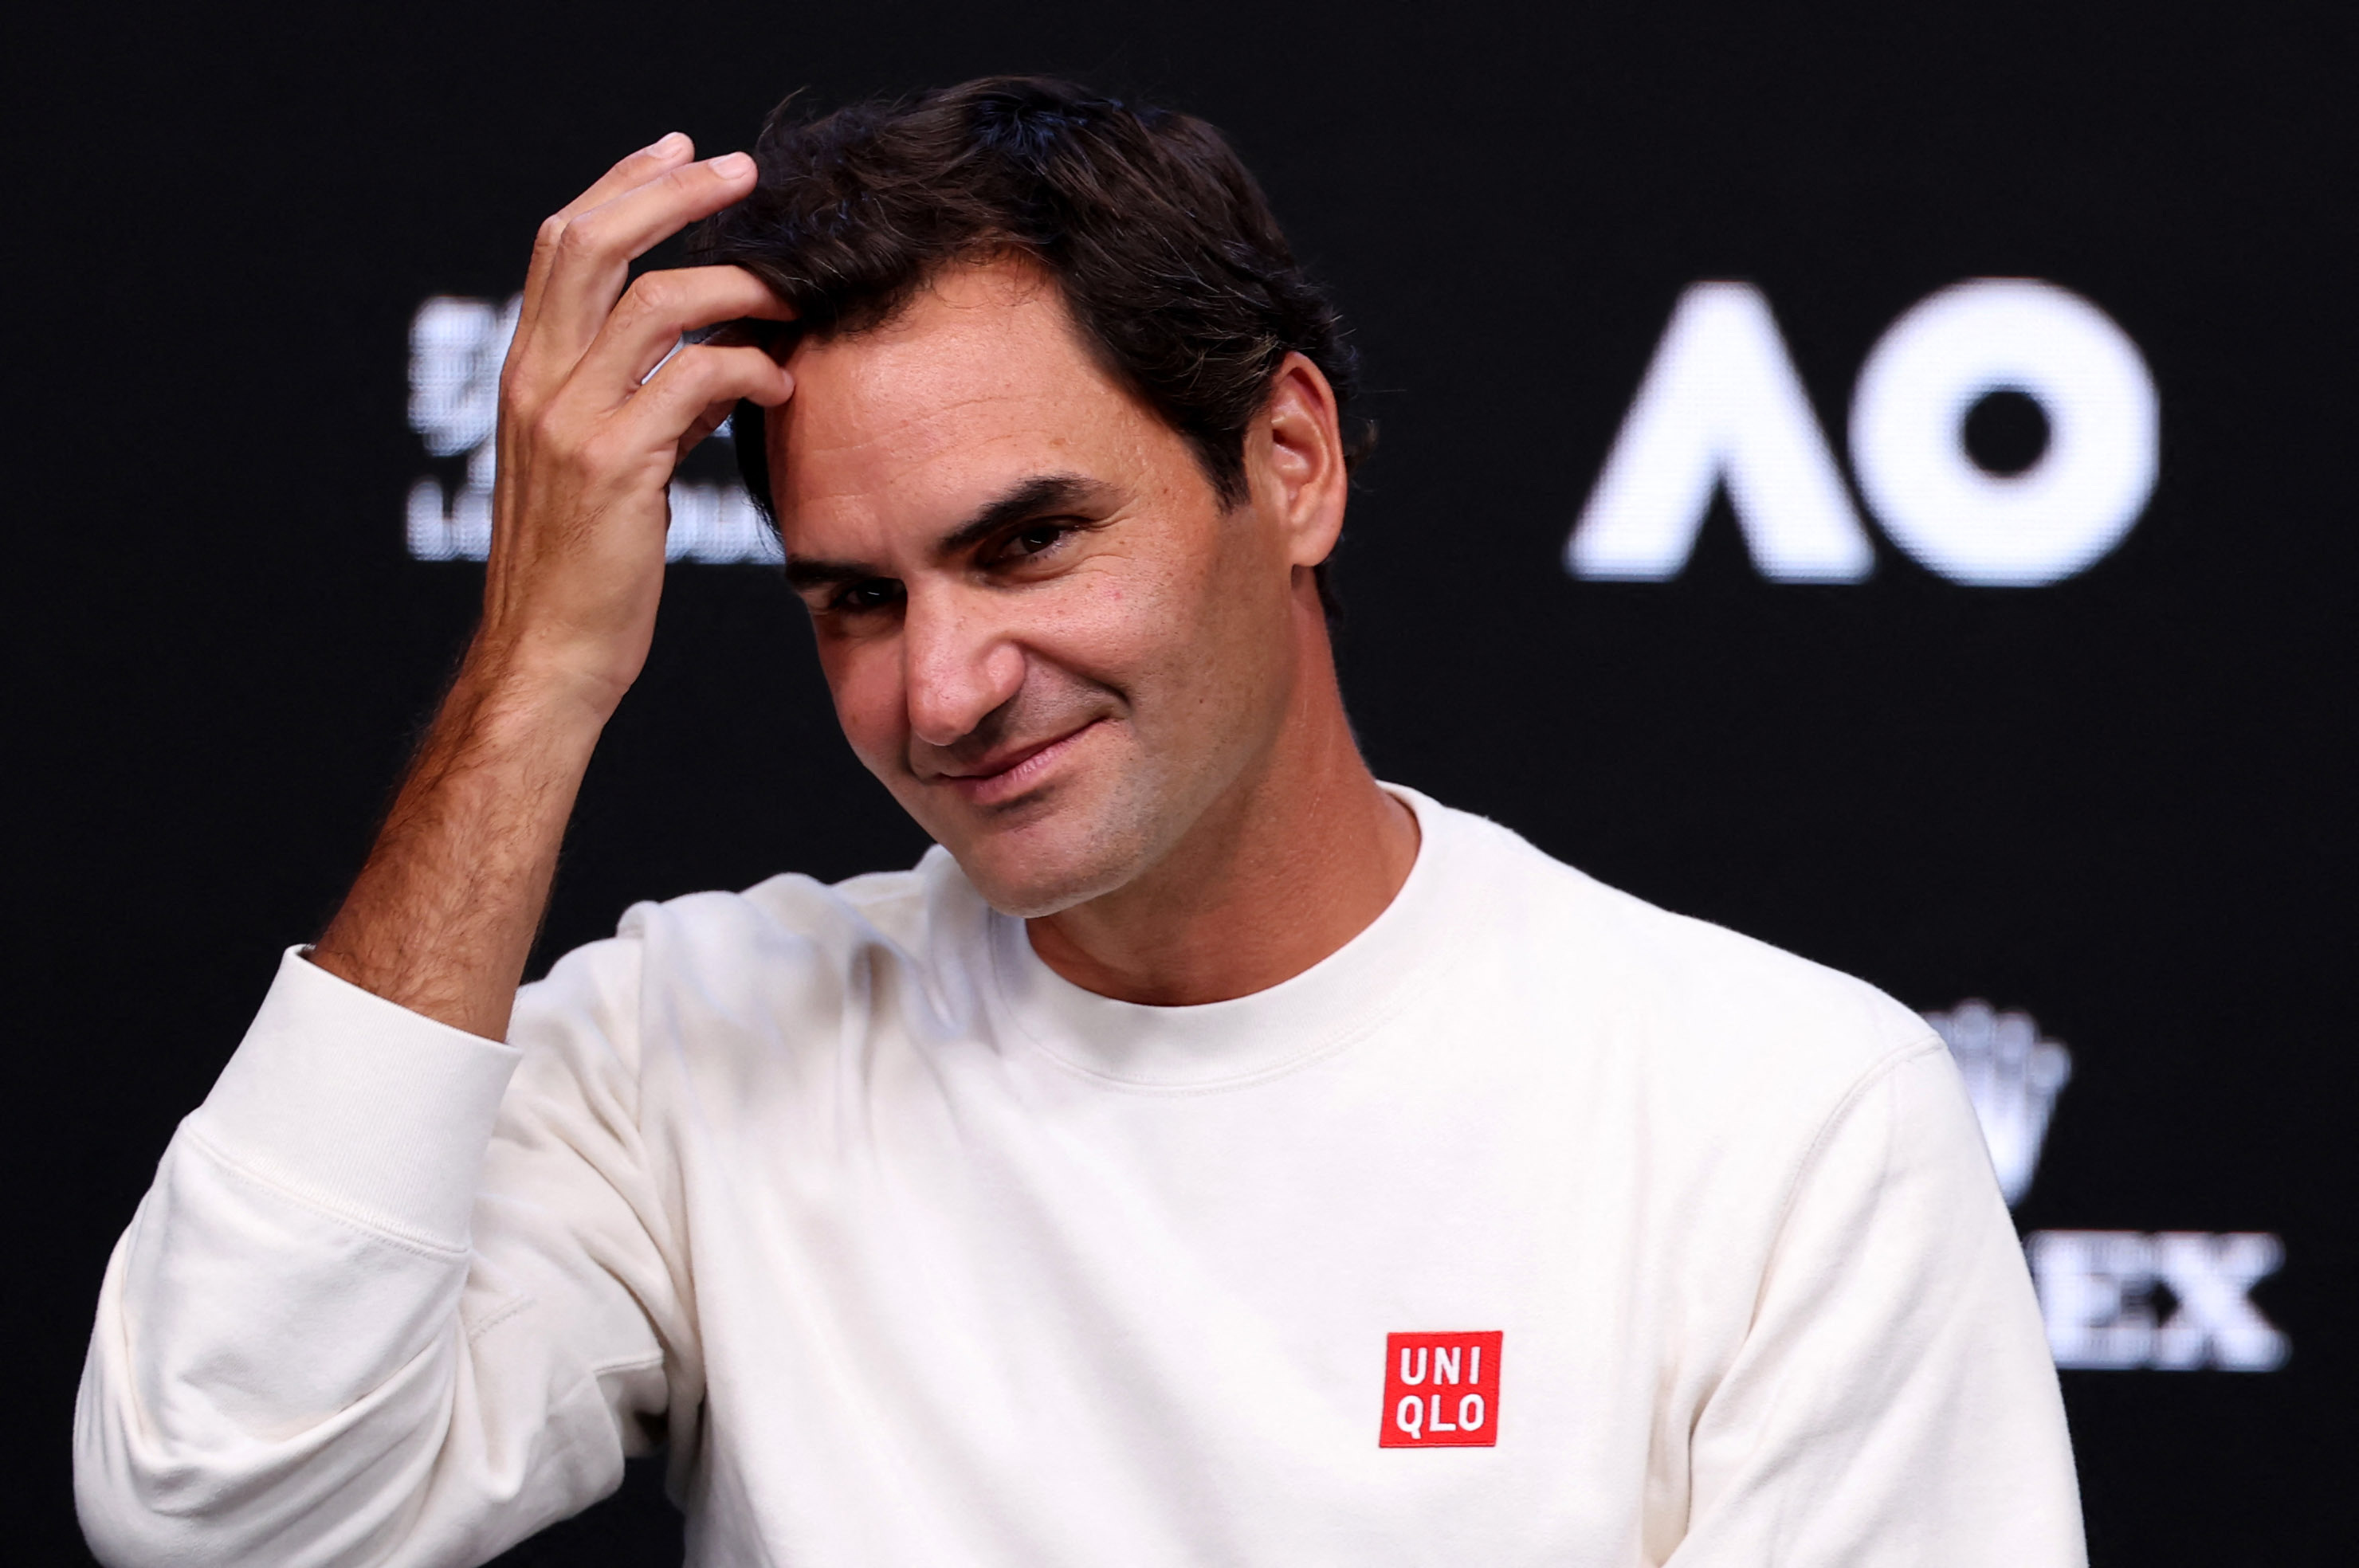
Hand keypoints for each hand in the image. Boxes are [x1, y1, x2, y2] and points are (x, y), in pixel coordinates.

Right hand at [478, 133, 793, 716]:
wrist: (550, 657)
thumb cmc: (589, 573)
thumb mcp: (612, 470)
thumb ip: (652, 407)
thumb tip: (715, 363)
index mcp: (529, 374)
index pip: (563, 244)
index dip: (623, 186)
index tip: (684, 153)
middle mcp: (536, 383)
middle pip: (594, 242)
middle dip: (673, 194)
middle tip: (743, 172)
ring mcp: (568, 422)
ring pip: (651, 302)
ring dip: (734, 284)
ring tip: (788, 294)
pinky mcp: (612, 468)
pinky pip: (692, 382)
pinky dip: (747, 369)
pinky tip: (783, 384)